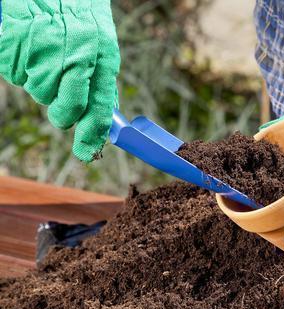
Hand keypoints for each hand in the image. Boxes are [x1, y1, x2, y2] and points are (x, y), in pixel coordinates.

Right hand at [0, 0, 119, 161]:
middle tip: (61, 99)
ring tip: (46, 56)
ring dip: (41, 83)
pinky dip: (21, 68)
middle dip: (62, 113)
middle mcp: (73, 57)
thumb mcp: (101, 44)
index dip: (92, 135)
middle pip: (65, 109)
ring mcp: (41, 53)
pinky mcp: (13, 47)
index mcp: (100, 57)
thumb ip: (101, 80)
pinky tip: (30, 49)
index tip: (87, 152)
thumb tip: (104, 117)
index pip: (98, 108)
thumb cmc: (77, 15)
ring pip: (39, 94)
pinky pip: (17, 76)